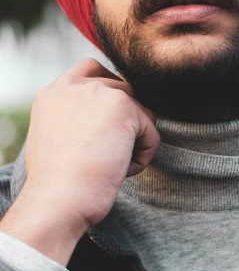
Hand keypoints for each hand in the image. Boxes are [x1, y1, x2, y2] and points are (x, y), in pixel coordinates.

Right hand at [0, 59, 158, 263]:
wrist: (57, 200)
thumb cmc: (56, 185)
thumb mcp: (56, 139)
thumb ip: (77, 118)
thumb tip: (109, 122)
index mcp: (55, 93)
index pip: (91, 70)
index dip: (111, 91)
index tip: (114, 119)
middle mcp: (75, 86)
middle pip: (124, 90)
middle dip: (128, 122)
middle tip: (111, 156)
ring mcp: (100, 92)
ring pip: (141, 111)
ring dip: (135, 140)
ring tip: (114, 166)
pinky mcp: (123, 107)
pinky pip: (151, 132)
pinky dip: (144, 155)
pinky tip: (122, 171)